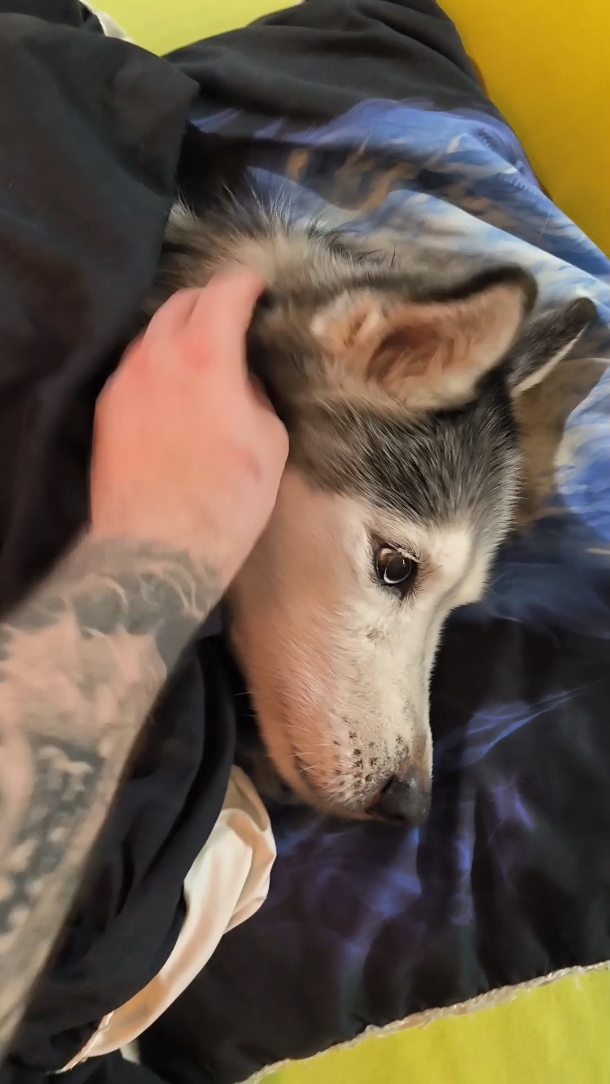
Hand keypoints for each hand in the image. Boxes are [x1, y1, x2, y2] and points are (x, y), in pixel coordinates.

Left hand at [91, 272, 287, 585]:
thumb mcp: (269, 442)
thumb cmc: (226, 500)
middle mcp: (158, 356)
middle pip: (181, 302)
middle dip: (210, 299)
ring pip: (152, 333)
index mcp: (207, 356)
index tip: (258, 287)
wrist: (159, 548)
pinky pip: (135, 367)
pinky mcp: (107, 409)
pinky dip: (157, 363)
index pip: (224, 293)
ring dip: (179, 331)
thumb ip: (255, 394)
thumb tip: (240, 380)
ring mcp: (126, 381)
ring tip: (202, 351)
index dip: (246, 283)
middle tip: (232, 312)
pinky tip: (173, 388)